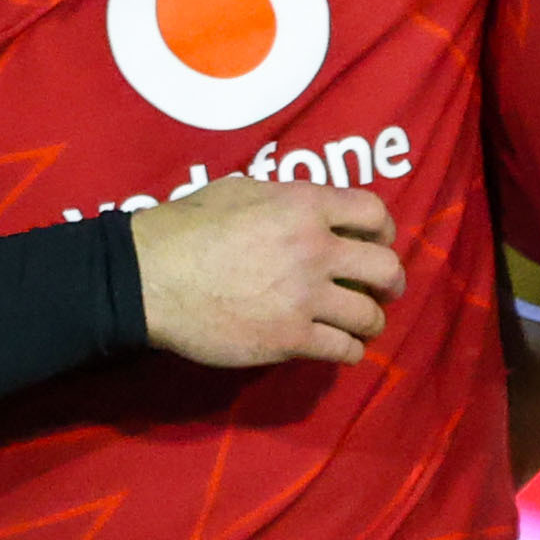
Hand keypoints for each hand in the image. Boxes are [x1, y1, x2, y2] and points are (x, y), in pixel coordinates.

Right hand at [130, 174, 403, 365]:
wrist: (149, 278)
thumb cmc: (185, 227)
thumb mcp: (240, 189)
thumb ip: (285, 199)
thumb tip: (309, 209)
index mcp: (305, 206)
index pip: (375, 212)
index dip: (383, 230)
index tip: (378, 243)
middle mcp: (315, 250)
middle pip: (386, 267)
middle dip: (390, 281)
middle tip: (381, 290)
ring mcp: (305, 297)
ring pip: (369, 315)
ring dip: (370, 320)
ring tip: (360, 324)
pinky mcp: (290, 338)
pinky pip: (342, 349)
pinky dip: (348, 350)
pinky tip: (340, 348)